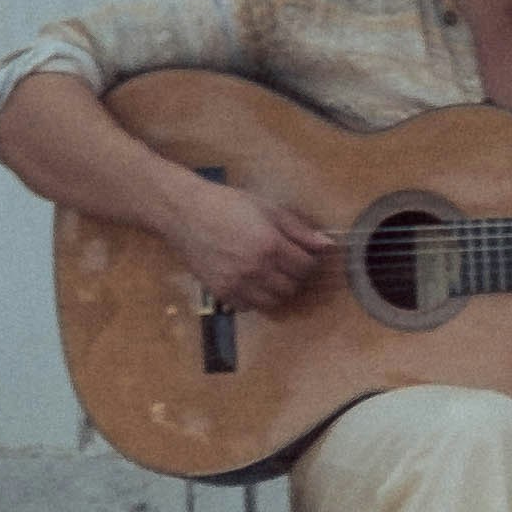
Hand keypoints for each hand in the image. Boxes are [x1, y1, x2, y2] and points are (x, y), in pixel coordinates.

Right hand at [163, 182, 333, 315]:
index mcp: (271, 246)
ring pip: (273, 302)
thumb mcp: (267, 209)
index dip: (309, 261)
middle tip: (286, 264)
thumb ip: (299, 230)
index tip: (303, 255)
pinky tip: (250, 281)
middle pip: (292, 287)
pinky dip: (255, 298)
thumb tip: (327, 245)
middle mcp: (256, 269)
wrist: (185, 213)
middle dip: (294, 276)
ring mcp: (238, 284)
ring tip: (270, 273)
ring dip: (277, 290)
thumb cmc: (228, 204)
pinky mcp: (221, 293)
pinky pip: (249, 307)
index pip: (305, 267)